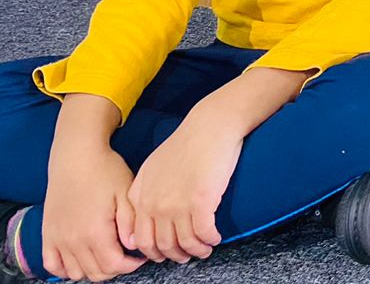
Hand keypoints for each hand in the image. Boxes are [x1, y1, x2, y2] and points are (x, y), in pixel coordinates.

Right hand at [41, 128, 142, 280]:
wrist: (76, 157)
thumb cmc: (105, 171)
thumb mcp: (126, 192)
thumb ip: (130, 222)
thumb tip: (133, 245)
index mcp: (95, 232)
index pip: (114, 266)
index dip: (131, 265)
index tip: (140, 257)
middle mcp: (73, 240)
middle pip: (96, 273)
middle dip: (115, 269)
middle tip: (126, 256)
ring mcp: (57, 239)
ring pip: (76, 273)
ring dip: (93, 270)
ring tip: (107, 255)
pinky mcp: (47, 234)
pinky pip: (53, 265)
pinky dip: (67, 269)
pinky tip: (81, 258)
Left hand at [125, 107, 241, 265]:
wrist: (210, 125)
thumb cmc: (186, 143)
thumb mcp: (152, 167)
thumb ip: (141, 195)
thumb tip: (141, 223)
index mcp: (141, 197)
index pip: (141, 239)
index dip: (155, 252)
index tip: (167, 252)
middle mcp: (155, 204)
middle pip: (162, 246)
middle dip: (176, 255)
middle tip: (187, 256)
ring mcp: (177, 204)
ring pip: (184, 243)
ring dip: (195, 251)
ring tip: (205, 249)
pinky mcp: (201, 201)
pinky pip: (204, 233)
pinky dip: (210, 240)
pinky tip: (215, 238)